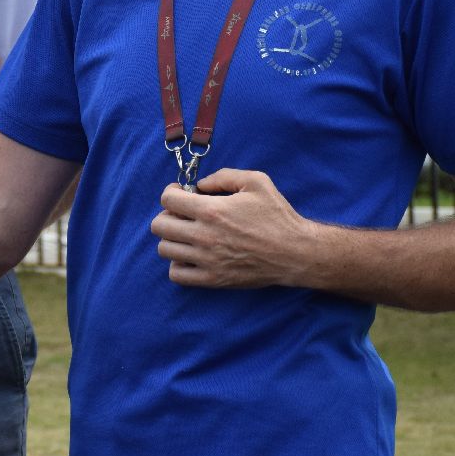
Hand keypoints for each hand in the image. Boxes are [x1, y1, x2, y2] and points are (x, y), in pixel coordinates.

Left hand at [150, 168, 318, 288]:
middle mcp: (204, 236)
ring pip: (164, 249)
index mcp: (212, 211)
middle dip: (167, 215)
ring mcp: (207, 260)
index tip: (181, 194)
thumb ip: (223, 176)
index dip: (171, 192)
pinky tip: (191, 255)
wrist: (296, 253)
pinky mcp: (213, 279)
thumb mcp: (256, 182)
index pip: (167, 200)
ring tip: (187, 235)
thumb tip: (200, 184)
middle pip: (159, 226)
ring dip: (172, 239)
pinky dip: (178, 264)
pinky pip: (176, 274)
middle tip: (183, 215)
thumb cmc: (277, 216)